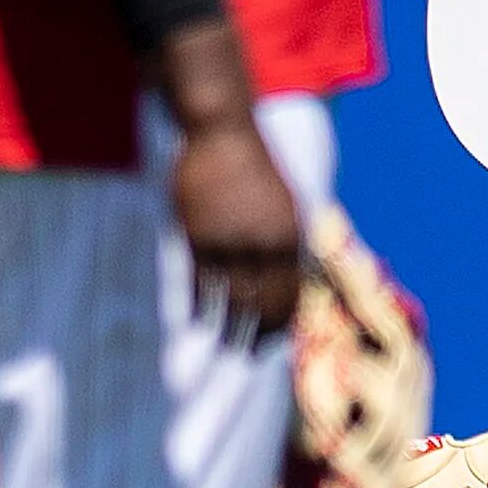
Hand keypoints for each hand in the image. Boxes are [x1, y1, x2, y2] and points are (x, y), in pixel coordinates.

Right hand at [172, 120, 301, 341]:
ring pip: (231, 298)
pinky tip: (197, 321)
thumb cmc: (254, 163)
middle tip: (252, 358)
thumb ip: (285, 238)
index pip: (290, 292)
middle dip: (259, 336)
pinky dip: (199, 304)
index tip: (278, 340)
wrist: (221, 130)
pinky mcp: (198, 235)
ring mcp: (229, 241)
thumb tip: (289, 274)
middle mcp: (263, 243)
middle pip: (263, 303)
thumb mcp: (284, 201)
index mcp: (289, 235)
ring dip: (229, 329)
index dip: (284, 321)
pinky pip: (200, 281)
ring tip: (226, 349)